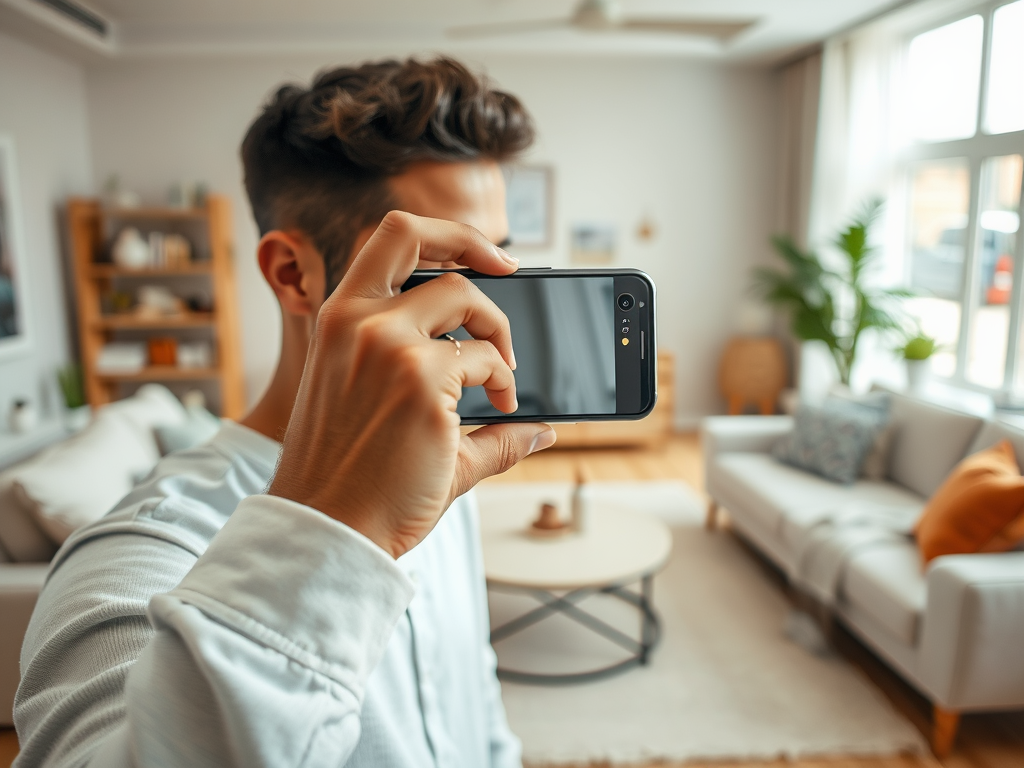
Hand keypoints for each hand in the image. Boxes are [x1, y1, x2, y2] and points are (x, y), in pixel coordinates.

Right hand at [269, 211, 556, 557]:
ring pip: (468, 300)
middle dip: (479, 250)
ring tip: (504, 375)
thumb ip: (446, 390)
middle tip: (510, 282)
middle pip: (425, 241)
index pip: (390, 238)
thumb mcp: (377, 409)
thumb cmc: (347, 476)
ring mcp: (389, 348)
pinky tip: (504, 409)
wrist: (330, 530)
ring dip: (499, 334)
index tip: (488, 257)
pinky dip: (505, 381)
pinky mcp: (423, 385)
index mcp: (338, 321)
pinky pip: (489, 363)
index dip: (445, 233)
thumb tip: (539, 421)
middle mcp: (358, 322)